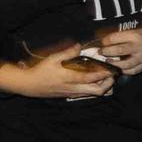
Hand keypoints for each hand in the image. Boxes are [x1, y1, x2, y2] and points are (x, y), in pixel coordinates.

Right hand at [0, 42, 117, 99]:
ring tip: (107, 78)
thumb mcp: (52, 59)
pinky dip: (95, 90)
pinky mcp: (70, 96)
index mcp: (70, 78)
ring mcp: (73, 94)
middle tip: (112, 75)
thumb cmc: (41, 71)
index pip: (92, 78)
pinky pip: (87, 95)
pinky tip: (96, 83)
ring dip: (103, 87)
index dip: (104, 74)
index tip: (112, 68)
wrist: (30, 85)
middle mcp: (74, 88)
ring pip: (93, 94)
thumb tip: (79, 45)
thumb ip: (67, 53)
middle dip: (108, 84)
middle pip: (97, 91)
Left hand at [93, 25, 141, 75]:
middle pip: (117, 51)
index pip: (114, 38)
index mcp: (135, 35)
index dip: (105, 40)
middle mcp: (138, 47)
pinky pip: (132, 71)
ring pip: (123, 65)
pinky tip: (119, 68)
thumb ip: (126, 35)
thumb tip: (109, 39)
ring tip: (108, 61)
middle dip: (105, 52)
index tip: (102, 42)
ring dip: (113, 64)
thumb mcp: (139, 29)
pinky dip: (124, 71)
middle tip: (100, 52)